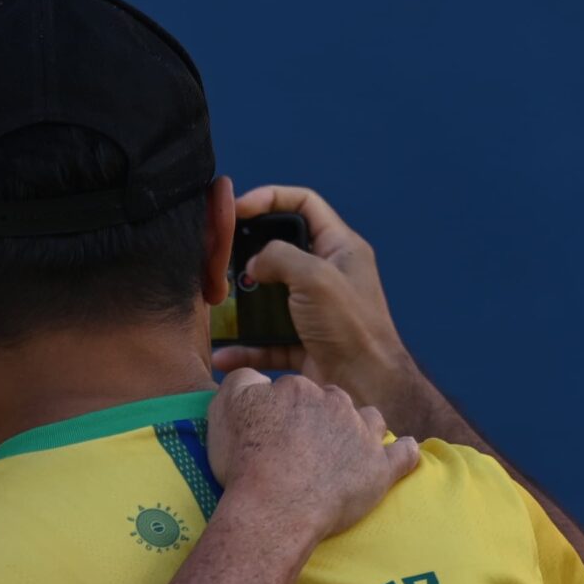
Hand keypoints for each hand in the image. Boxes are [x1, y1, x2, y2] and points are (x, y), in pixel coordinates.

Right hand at [206, 369, 417, 541]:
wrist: (275, 507)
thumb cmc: (246, 459)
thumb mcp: (227, 404)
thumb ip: (243, 380)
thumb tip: (258, 377)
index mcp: (299, 388)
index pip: (291, 389)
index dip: (279, 409)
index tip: (268, 430)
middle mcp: (336, 404)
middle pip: (331, 401)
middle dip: (320, 415)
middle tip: (300, 444)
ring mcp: (362, 436)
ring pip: (368, 418)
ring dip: (359, 427)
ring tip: (344, 446)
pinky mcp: (380, 469)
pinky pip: (404, 453)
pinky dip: (405, 450)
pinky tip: (405, 449)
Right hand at [210, 185, 417, 412]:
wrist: (366, 385)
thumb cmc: (349, 325)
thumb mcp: (315, 276)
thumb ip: (279, 256)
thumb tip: (253, 264)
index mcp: (339, 248)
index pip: (304, 204)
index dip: (270, 197)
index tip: (237, 208)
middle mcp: (326, 275)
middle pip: (280, 250)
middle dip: (248, 253)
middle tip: (222, 259)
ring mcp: (312, 310)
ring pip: (268, 296)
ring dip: (242, 303)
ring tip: (217, 304)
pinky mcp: (301, 343)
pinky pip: (266, 339)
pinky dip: (245, 347)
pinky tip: (225, 354)